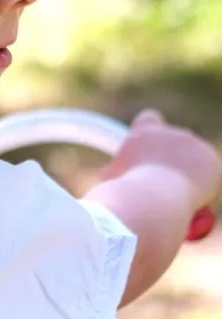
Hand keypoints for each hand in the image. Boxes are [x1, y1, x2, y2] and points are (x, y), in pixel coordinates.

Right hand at [101, 109, 221, 213]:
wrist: (152, 198)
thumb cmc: (126, 191)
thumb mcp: (113, 178)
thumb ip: (116, 171)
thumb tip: (108, 175)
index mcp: (144, 132)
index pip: (148, 118)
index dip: (150, 131)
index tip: (150, 149)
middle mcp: (170, 132)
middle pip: (177, 141)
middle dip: (174, 160)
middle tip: (167, 184)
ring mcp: (193, 144)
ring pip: (194, 160)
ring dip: (189, 175)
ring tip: (178, 197)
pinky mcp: (210, 159)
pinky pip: (209, 175)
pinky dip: (203, 188)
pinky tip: (193, 201)